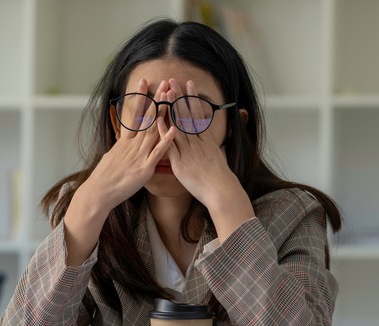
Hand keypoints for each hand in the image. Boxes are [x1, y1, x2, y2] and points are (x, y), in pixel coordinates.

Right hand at [80, 78, 176, 212]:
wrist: (99, 192)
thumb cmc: (104, 177)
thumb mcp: (111, 156)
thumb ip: (121, 147)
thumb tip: (123, 141)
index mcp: (125, 141)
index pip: (134, 114)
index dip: (140, 97)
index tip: (144, 82)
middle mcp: (132, 145)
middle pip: (147, 118)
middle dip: (156, 100)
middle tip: (164, 83)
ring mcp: (139, 155)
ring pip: (153, 131)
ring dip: (164, 114)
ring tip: (171, 98)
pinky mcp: (144, 168)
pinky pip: (157, 153)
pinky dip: (166, 141)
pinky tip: (174, 129)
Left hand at [161, 78, 253, 238]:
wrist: (221, 192)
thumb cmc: (220, 178)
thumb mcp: (219, 157)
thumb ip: (212, 147)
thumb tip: (212, 141)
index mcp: (206, 140)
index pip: (198, 114)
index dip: (192, 99)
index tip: (188, 84)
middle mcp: (197, 142)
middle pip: (187, 115)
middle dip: (179, 97)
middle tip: (173, 80)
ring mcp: (188, 151)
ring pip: (178, 125)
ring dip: (171, 108)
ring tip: (165, 92)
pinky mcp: (180, 163)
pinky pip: (170, 145)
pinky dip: (164, 132)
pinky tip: (158, 119)